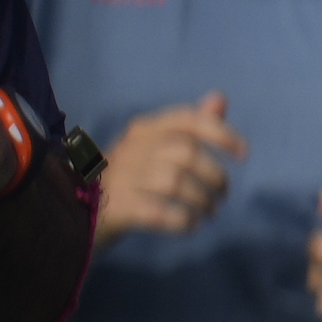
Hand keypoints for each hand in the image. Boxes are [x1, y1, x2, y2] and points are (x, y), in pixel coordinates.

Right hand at [99, 95, 238, 239]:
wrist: (77, 211)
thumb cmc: (129, 178)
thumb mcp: (156, 148)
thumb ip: (191, 126)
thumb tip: (219, 97)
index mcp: (143, 130)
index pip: (187, 120)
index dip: (221, 134)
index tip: (244, 154)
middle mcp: (129, 149)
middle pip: (186, 152)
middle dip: (215, 176)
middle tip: (221, 195)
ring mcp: (119, 177)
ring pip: (175, 181)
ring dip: (202, 201)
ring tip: (209, 212)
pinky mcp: (114, 207)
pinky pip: (158, 211)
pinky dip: (182, 219)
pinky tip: (190, 224)